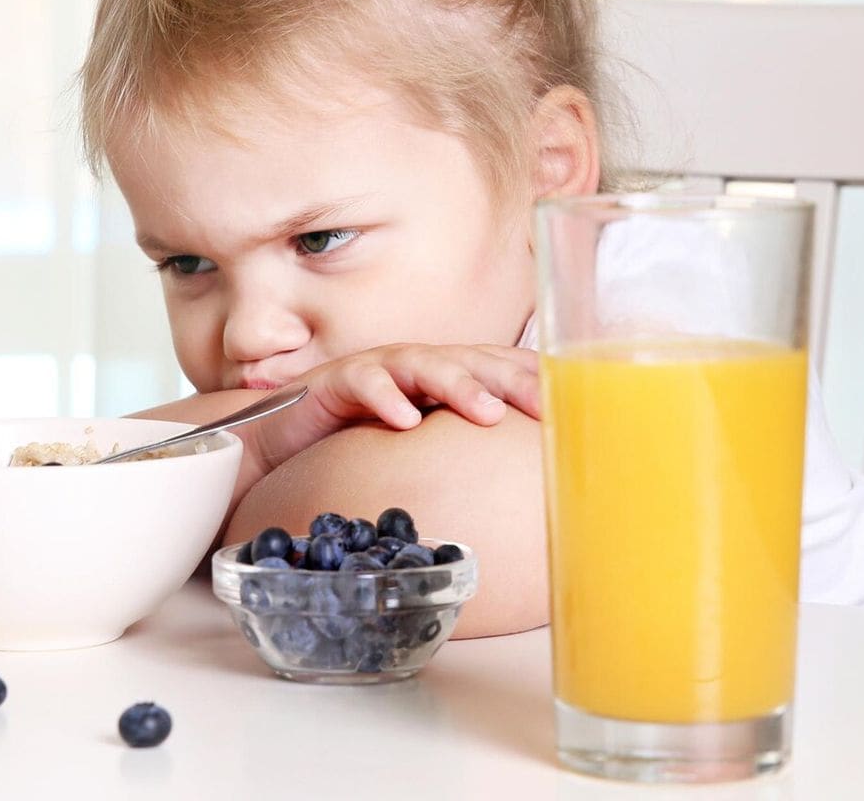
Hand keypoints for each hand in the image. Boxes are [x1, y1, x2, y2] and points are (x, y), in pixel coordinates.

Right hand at [242, 343, 540, 471]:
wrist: (282, 441)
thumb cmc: (362, 445)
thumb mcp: (424, 453)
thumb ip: (466, 459)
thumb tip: (527, 500)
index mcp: (449, 380)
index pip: (504, 371)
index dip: (542, 383)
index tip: (582, 407)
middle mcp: (420, 367)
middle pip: (477, 362)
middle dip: (515, 381)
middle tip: (548, 406)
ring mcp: (381, 369)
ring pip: (427, 365)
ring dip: (460, 385)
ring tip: (487, 413)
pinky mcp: (338, 381)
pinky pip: (365, 382)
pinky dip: (386, 397)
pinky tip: (405, 420)